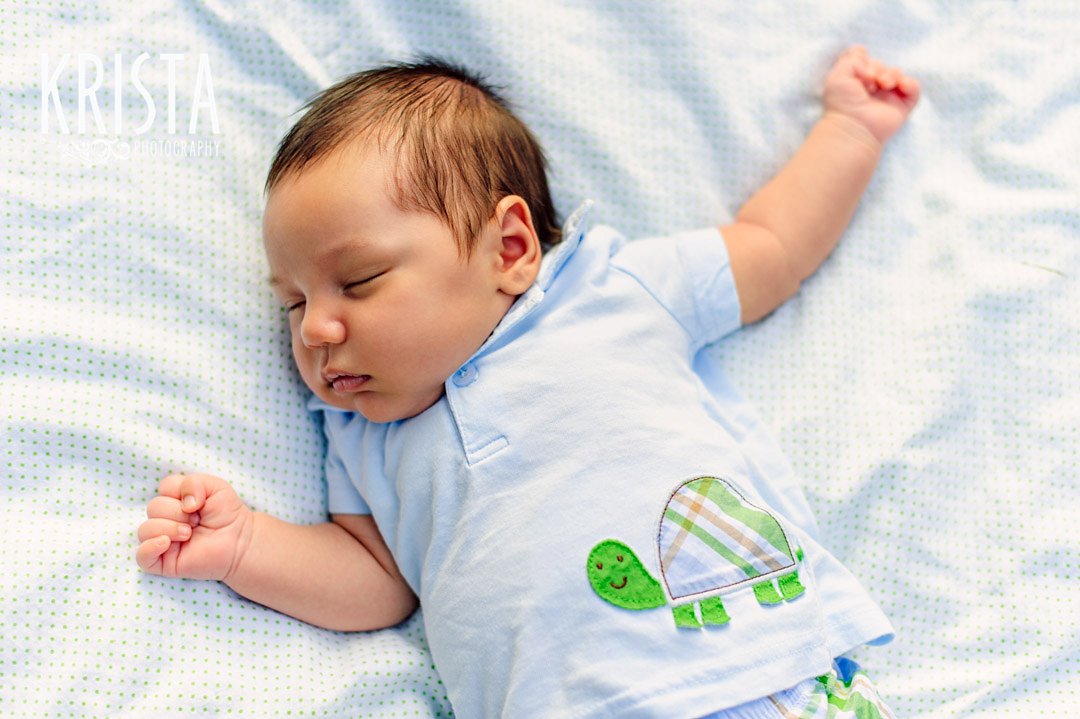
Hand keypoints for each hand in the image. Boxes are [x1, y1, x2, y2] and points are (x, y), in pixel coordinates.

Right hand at [136, 473, 252, 580]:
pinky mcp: (163, 562)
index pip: (164, 487)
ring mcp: (162, 541)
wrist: (240, 541)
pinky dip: (150, 548)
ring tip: (189, 534)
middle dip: (177, 512)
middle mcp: (165, 519)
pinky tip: (167, 543)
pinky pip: (141, 556)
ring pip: (145, 530)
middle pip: (153, 507)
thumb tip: (182, 503)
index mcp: (175, 500)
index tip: (198, 502)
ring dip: (169, 528)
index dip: (180, 491)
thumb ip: (194, 483)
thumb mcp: (215, 487)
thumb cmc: (227, 514)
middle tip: (197, 521)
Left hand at [822, 45, 919, 146]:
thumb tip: (869, 60)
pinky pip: (913, 88)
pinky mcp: (901, 106)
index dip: (861, 57)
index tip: (859, 61)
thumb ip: (851, 59)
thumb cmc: (842, 104)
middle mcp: (870, 88)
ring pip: (896, 73)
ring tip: (883, 84)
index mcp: (853, 82)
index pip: (862, 60)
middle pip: (880, 64)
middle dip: (877, 67)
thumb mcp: (837, 76)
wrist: (854, 126)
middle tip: (869, 82)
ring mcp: (886, 97)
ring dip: (891, 74)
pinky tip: (900, 86)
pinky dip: (909, 83)